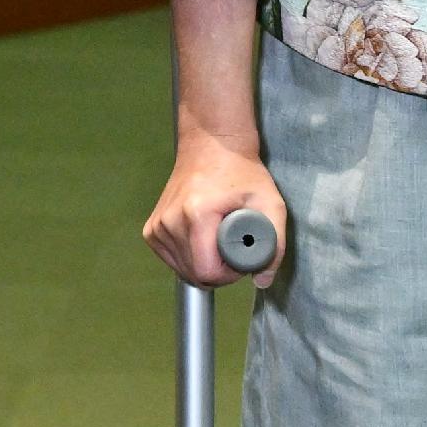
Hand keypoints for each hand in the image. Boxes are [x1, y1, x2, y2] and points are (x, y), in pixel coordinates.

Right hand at [146, 132, 286, 288]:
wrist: (211, 145)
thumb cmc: (242, 172)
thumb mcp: (271, 204)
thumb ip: (274, 245)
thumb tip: (262, 281)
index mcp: (196, 216)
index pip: (207, 271)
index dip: (229, 275)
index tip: (241, 259)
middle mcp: (169, 221)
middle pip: (193, 273)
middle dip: (217, 272)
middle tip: (232, 249)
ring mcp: (156, 225)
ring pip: (181, 269)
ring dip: (202, 264)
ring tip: (217, 240)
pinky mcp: (151, 228)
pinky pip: (170, 259)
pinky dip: (187, 257)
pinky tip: (200, 240)